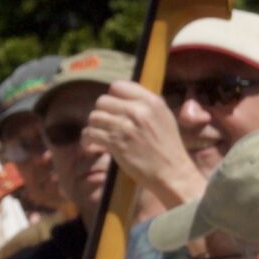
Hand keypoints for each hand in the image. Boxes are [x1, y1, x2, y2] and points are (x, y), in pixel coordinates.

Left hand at [87, 83, 208, 208]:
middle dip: (101, 112)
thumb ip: (145, 105)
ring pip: (94, 116)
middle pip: (103, 100)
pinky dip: (87, 139)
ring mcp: (126, 127)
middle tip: (105, 124)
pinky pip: (90, 133)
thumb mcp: (164, 117)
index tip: (112, 108)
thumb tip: (122, 97)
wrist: (172, 172)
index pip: (119, 86)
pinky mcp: (116, 143)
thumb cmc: (168, 147)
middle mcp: (138, 111)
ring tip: (96, 135)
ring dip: (93, 126)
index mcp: (151, 101)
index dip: (112, 97)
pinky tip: (90, 144)